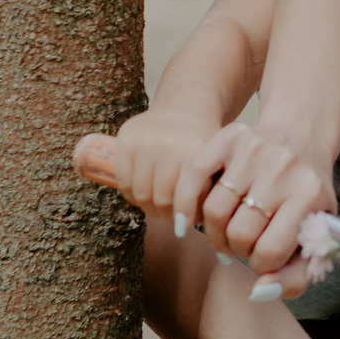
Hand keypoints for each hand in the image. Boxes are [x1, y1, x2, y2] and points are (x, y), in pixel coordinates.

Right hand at [110, 110, 219, 228]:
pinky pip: (123, 180)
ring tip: (160, 206)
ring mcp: (144, 138)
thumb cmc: (203, 144)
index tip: (186, 225)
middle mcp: (168, 141)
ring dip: (148, 206)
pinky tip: (145, 193)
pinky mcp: (125, 136)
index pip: (183, 198)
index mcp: (196, 148)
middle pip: (160, 199)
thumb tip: (194, 229)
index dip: (183, 216)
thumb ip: (211, 193)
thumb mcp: (216, 163)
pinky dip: (132, 193)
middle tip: (173, 217)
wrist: (186, 109)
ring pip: (139, 193)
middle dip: (166, 214)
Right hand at [183, 121, 336, 289]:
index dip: (262, 264)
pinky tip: (186, 223)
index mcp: (310, 194)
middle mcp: (284, 167)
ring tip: (227, 231)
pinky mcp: (230, 136)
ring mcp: (256, 149)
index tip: (265, 256)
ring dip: (215, 232)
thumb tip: (259, 292)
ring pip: (213, 211)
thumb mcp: (312, 236)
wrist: (302, 139)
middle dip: (238, 249)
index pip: (270, 252)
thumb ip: (294, 277)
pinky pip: (192, 175)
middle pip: (239, 233)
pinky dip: (184, 204)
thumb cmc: (304, 196)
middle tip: (244, 243)